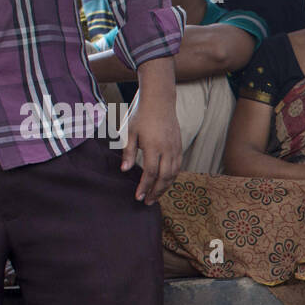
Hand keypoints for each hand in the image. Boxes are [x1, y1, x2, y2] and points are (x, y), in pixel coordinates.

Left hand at [121, 86, 181, 203]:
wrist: (160, 102)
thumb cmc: (141, 116)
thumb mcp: (130, 132)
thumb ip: (128, 152)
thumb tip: (125, 170)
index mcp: (153, 146)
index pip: (150, 173)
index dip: (144, 187)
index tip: (138, 197)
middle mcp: (167, 150)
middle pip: (164, 177)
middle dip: (156, 192)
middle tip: (148, 202)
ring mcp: (175, 149)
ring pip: (173, 174)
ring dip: (165, 187)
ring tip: (156, 195)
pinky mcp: (179, 147)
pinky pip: (178, 167)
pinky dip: (172, 178)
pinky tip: (165, 182)